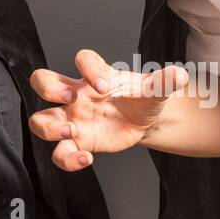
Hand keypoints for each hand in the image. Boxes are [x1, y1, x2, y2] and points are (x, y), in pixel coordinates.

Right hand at [28, 49, 188, 170]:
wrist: (144, 122)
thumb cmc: (141, 98)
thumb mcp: (155, 90)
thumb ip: (163, 83)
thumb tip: (179, 75)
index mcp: (95, 75)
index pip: (83, 59)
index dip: (87, 67)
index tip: (104, 84)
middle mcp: (77, 95)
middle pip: (42, 81)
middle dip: (49, 88)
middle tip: (70, 98)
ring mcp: (73, 119)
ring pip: (40, 120)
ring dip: (48, 127)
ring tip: (71, 132)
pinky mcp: (77, 142)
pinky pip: (59, 152)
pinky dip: (67, 158)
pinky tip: (86, 158)